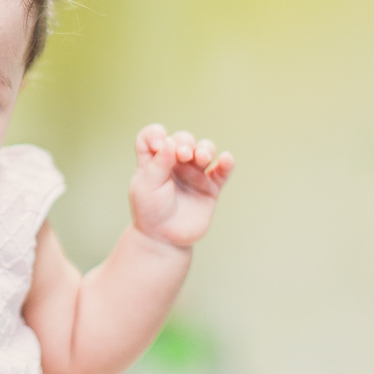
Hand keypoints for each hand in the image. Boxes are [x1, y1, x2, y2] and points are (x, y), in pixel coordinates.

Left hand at [128, 124, 233, 248]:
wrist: (164, 239)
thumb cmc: (149, 211)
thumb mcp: (146, 186)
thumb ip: (158, 163)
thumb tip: (169, 141)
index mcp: (154, 160)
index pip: (153, 136)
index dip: (155, 134)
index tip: (157, 145)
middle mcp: (175, 163)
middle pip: (183, 139)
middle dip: (185, 142)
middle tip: (182, 155)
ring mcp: (194, 174)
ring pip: (204, 150)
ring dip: (205, 149)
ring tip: (201, 158)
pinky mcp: (210, 187)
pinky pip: (222, 171)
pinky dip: (226, 163)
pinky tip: (226, 159)